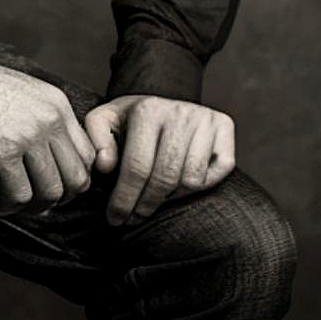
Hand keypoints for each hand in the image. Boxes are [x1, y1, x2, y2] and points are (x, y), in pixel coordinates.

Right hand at [0, 36, 96, 212]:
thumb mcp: (27, 94)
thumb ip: (46, 121)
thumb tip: (53, 160)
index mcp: (58, 105)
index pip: (88, 154)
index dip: (75, 178)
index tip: (57, 186)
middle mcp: (49, 121)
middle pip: (76, 179)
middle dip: (60, 199)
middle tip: (39, 203)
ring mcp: (28, 137)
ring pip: (50, 193)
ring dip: (33, 208)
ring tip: (14, 204)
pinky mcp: (2, 153)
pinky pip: (18, 196)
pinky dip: (8, 207)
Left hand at [83, 94, 235, 225]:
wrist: (164, 100)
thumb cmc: (131, 120)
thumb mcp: (105, 121)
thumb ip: (95, 140)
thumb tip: (105, 165)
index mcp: (148, 110)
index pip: (137, 166)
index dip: (124, 199)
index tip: (115, 218)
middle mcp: (180, 112)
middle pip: (165, 178)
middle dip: (145, 206)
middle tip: (132, 218)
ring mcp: (206, 119)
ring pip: (191, 180)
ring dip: (170, 197)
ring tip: (154, 196)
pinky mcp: (225, 127)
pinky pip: (215, 174)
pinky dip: (198, 187)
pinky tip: (178, 184)